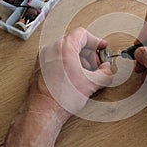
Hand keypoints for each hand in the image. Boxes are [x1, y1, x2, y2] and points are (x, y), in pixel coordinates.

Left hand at [4, 27, 112, 146]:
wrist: (43, 111)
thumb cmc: (61, 97)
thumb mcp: (92, 84)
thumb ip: (106, 72)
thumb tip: (107, 69)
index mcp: (64, 47)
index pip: (83, 34)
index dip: (96, 40)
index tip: (102, 47)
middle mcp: (51, 49)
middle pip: (75, 42)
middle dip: (89, 53)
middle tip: (96, 65)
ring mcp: (43, 58)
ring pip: (66, 50)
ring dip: (79, 59)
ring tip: (86, 73)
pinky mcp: (40, 67)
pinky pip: (57, 58)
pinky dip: (68, 63)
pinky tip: (75, 77)